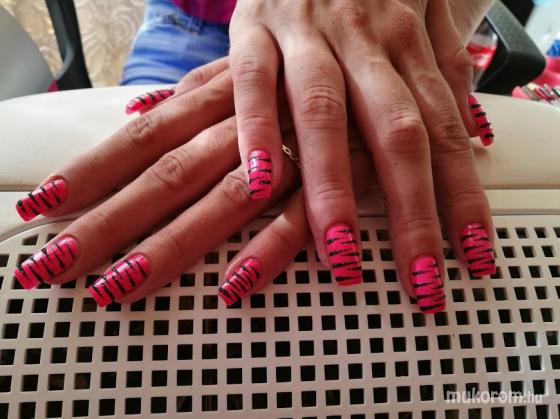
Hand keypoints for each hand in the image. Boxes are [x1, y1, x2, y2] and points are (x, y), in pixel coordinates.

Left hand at [12, 59, 374, 307]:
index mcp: (224, 85)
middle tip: (55, 268)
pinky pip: (305, 212)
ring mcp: (298, 137)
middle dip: (109, 221)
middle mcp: (248, 112)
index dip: (92, 169)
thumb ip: (199, 89)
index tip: (43, 207)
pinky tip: (234, 286)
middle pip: (167, 171)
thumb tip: (141, 108)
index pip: (145, 133)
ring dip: (173, 243)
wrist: (398, 0)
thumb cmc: (318, 40)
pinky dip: (271, 247)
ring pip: (222, 195)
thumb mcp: (250, 57)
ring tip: (122, 286)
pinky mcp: (352, 160)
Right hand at [228, 1, 496, 310]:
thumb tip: (470, 132)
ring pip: (325, 112)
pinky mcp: (253, 29)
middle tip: (417, 279)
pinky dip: (257, 130)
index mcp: (408, 40)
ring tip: (341, 253)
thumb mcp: (416, 14)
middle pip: (396, 131)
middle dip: (411, 212)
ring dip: (333, 187)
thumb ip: (440, 69)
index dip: (462, 196)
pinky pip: (254, 82)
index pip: (444, 130)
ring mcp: (306, 33)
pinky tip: (261, 182)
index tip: (471, 256)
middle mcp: (365, 39)